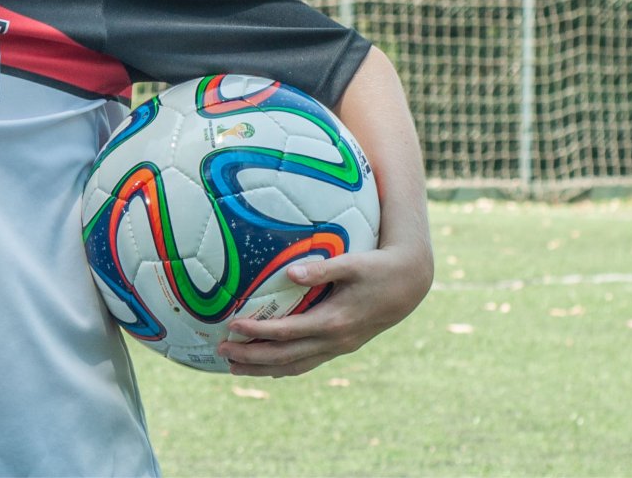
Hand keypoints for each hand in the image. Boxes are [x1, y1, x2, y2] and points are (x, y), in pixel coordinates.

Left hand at [216, 239, 433, 377]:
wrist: (410, 284)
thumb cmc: (378, 268)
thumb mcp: (353, 263)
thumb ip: (322, 269)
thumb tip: (290, 273)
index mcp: (334, 322)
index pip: (287, 332)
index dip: (259, 332)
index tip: (233, 327)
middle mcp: (335, 341)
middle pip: (285, 357)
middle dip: (252, 358)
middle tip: (221, 353)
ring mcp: (338, 347)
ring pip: (295, 366)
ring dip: (263, 368)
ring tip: (234, 368)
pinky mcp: (341, 346)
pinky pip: (307, 362)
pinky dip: (283, 366)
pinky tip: (266, 365)